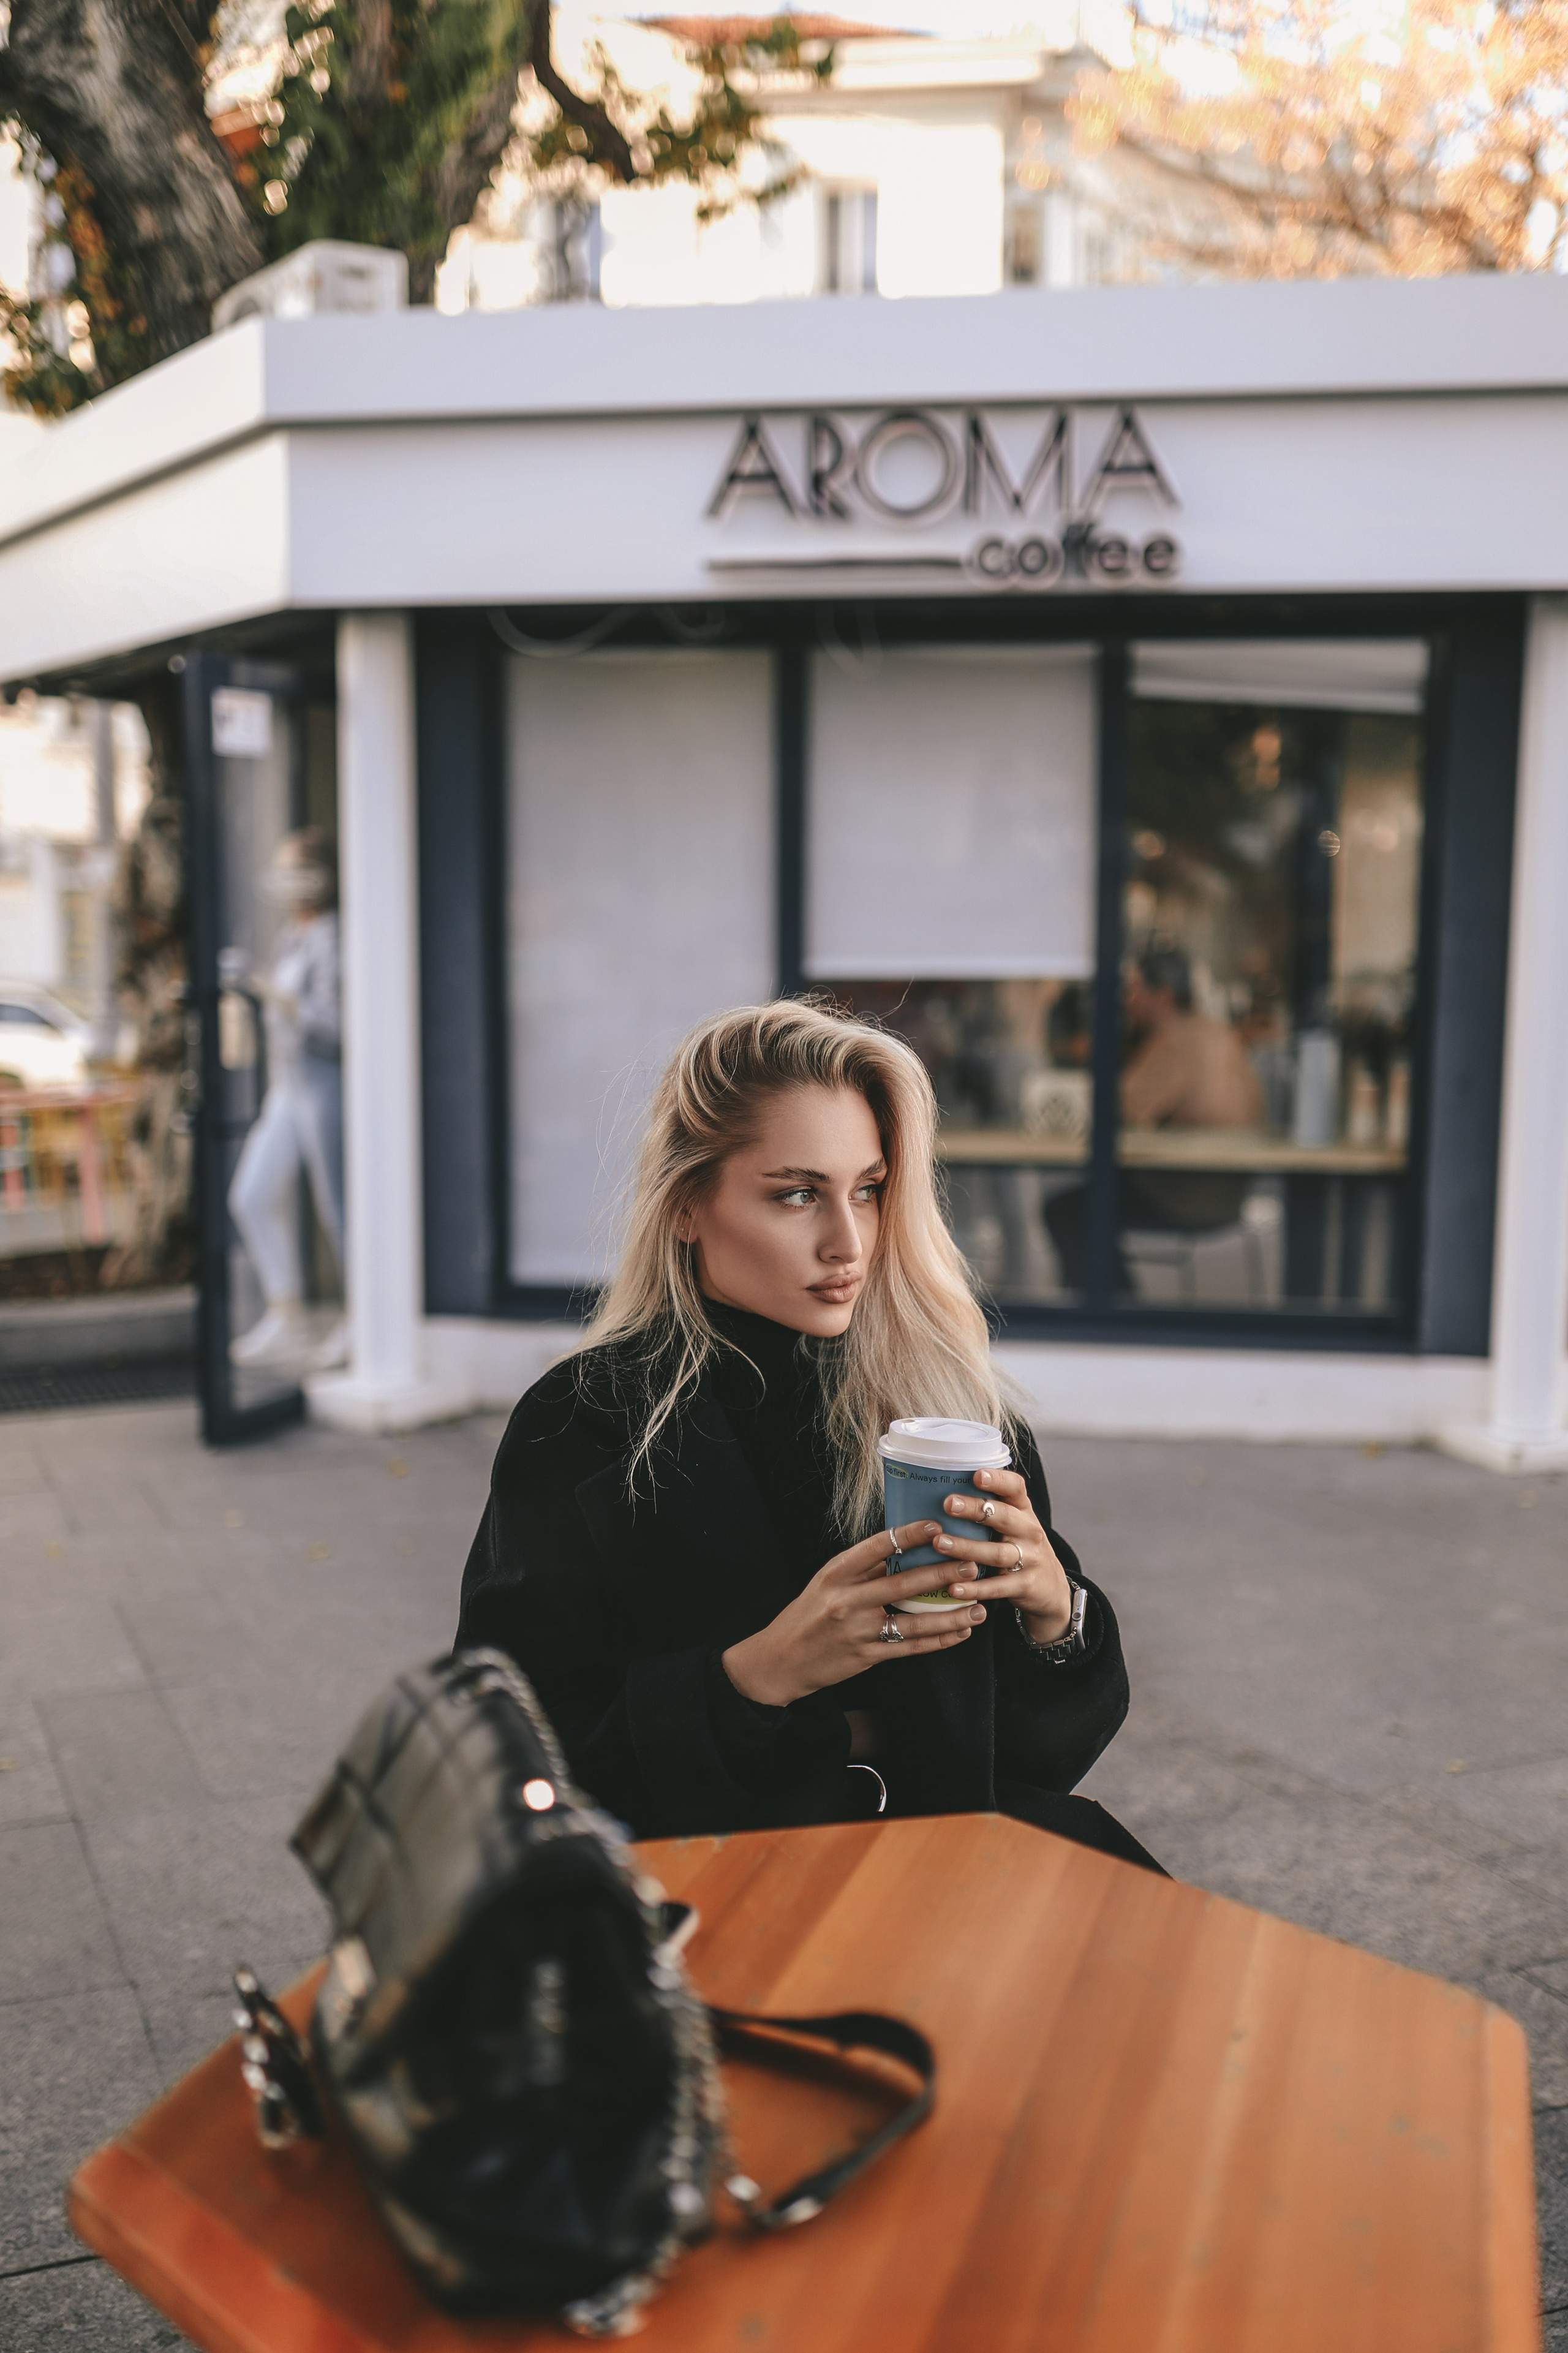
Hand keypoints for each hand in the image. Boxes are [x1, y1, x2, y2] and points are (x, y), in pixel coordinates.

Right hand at [722, 1523, 985, 1706]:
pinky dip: (938, 1640)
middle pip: (902, 1583)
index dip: (909, 1535)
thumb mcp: (826, 1581)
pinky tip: (960, 1632)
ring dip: (951, 1614)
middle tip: (973, 1563)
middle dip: (942, 1573)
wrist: (780, 1660)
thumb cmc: (808, 1614)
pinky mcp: (866, 1657)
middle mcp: (847, 1600)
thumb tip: (903, 1542)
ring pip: (914, 1621)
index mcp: (836, 1573)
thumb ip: (862, 1565)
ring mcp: (857, 1631)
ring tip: (980, 1607)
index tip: (937, 1525)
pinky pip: (910, 1648)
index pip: (876, 1547)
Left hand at [933, 1468, 1073, 1644]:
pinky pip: (997, 1587)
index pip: (1015, 1488)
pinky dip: (975, 1588)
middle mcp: (1029, 1531)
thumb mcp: (1014, 1524)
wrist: (1052, 1588)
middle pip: (1003, 1517)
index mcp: (1024, 1510)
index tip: (977, 1475)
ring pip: (996, 1553)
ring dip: (967, 1547)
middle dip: (975, 1510)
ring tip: (939, 1543)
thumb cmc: (1021, 1547)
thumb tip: (939, 1487)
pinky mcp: (1025, 1586)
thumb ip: (989, 1508)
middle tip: (948, 1504)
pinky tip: (954, 1587)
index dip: (998, 1480)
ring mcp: (1030, 1559)